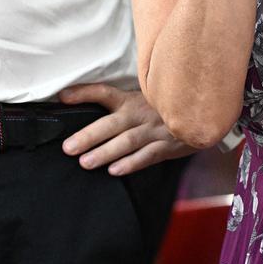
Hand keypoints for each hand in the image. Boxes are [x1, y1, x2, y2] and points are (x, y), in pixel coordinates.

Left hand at [59, 84, 193, 175]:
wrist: (200, 110)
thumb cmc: (165, 107)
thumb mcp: (145, 97)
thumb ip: (121, 103)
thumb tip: (85, 109)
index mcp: (132, 99)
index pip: (105, 93)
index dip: (84, 93)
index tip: (63, 96)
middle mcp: (141, 113)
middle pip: (112, 124)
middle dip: (89, 136)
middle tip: (69, 148)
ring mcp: (154, 130)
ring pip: (127, 142)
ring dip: (106, 152)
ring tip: (86, 162)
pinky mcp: (167, 145)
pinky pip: (148, 155)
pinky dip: (132, 163)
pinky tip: (115, 170)